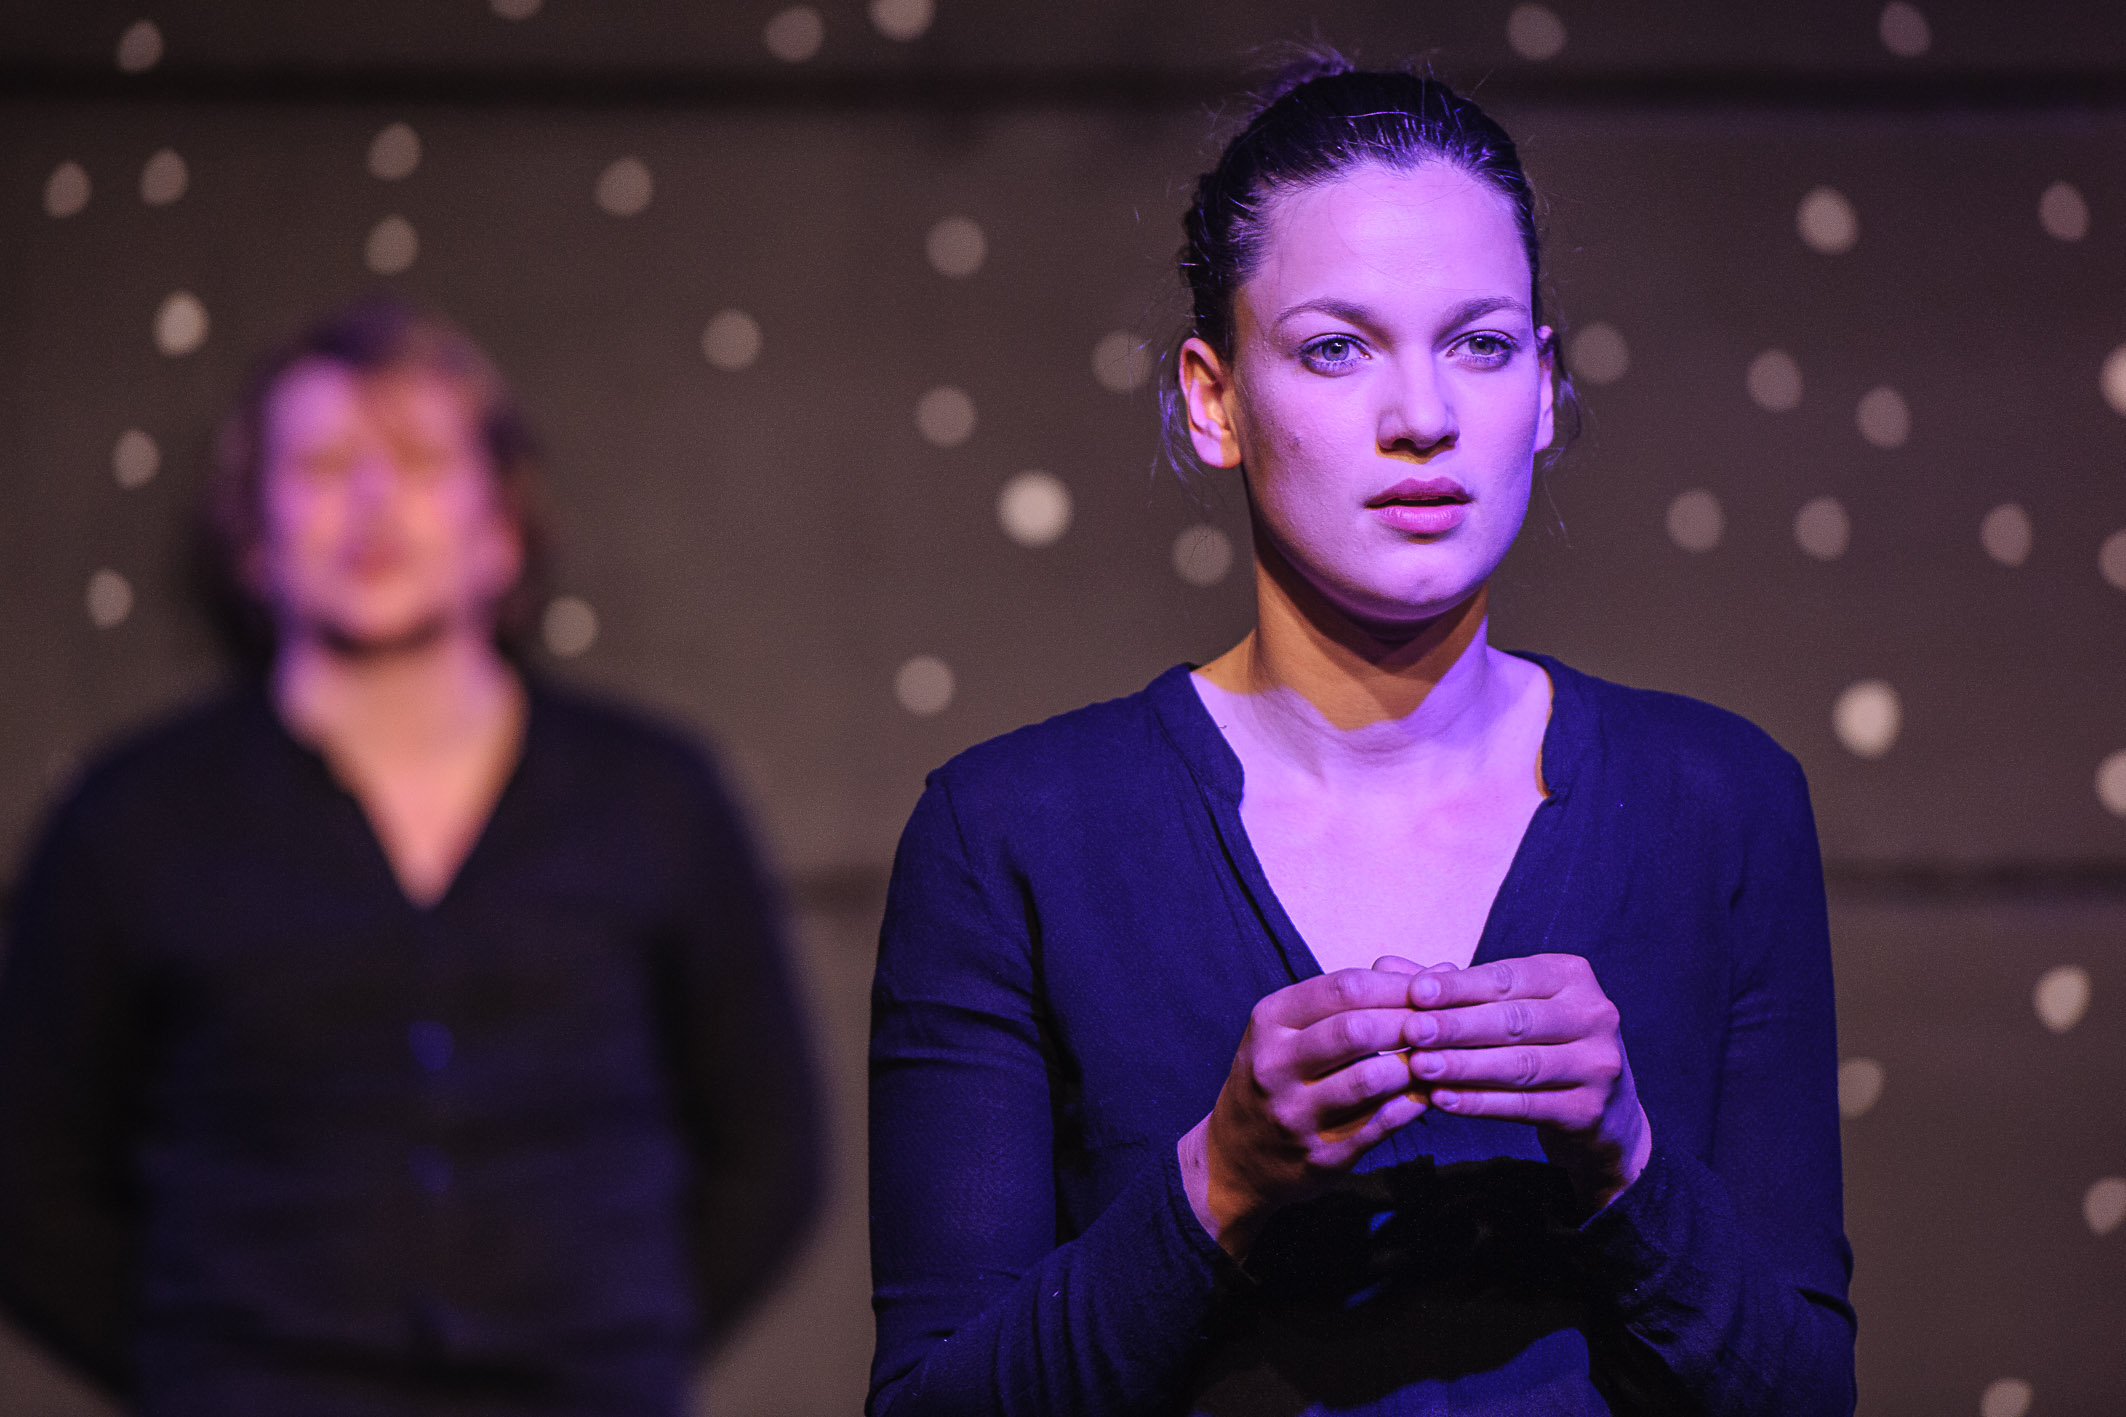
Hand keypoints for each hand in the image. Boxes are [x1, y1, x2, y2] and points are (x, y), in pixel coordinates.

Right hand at [1178, 960, 1444, 1257]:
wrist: (1234, 1157)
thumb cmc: (1278, 1076)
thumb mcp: (1290, 1028)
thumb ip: (1353, 1000)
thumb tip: (1440, 972)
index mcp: (1269, 1021)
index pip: (1344, 988)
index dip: (1397, 986)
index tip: (1433, 989)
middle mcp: (1274, 1065)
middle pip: (1356, 1029)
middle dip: (1408, 1023)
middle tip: (1441, 1024)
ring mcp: (1294, 1114)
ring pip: (1369, 1079)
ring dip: (1413, 1065)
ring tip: (1436, 1058)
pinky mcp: (1320, 1156)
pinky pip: (1379, 1125)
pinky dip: (1411, 1105)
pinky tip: (1427, 1093)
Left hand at [1403, 954, 1651, 1209]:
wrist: (1604, 1110)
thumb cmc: (1539, 1043)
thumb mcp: (1507, 1006)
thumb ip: (1450, 989)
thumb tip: (1384, 968)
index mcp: (1572, 976)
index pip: (1508, 978)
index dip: (1460, 986)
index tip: (1416, 992)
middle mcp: (1594, 1014)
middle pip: (1515, 1020)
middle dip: (1458, 1026)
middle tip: (1412, 1031)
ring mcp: (1598, 1064)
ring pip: (1520, 1065)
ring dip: (1465, 1066)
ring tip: (1419, 1067)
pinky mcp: (1591, 1110)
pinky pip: (1526, 1105)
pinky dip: (1481, 1103)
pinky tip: (1443, 1100)